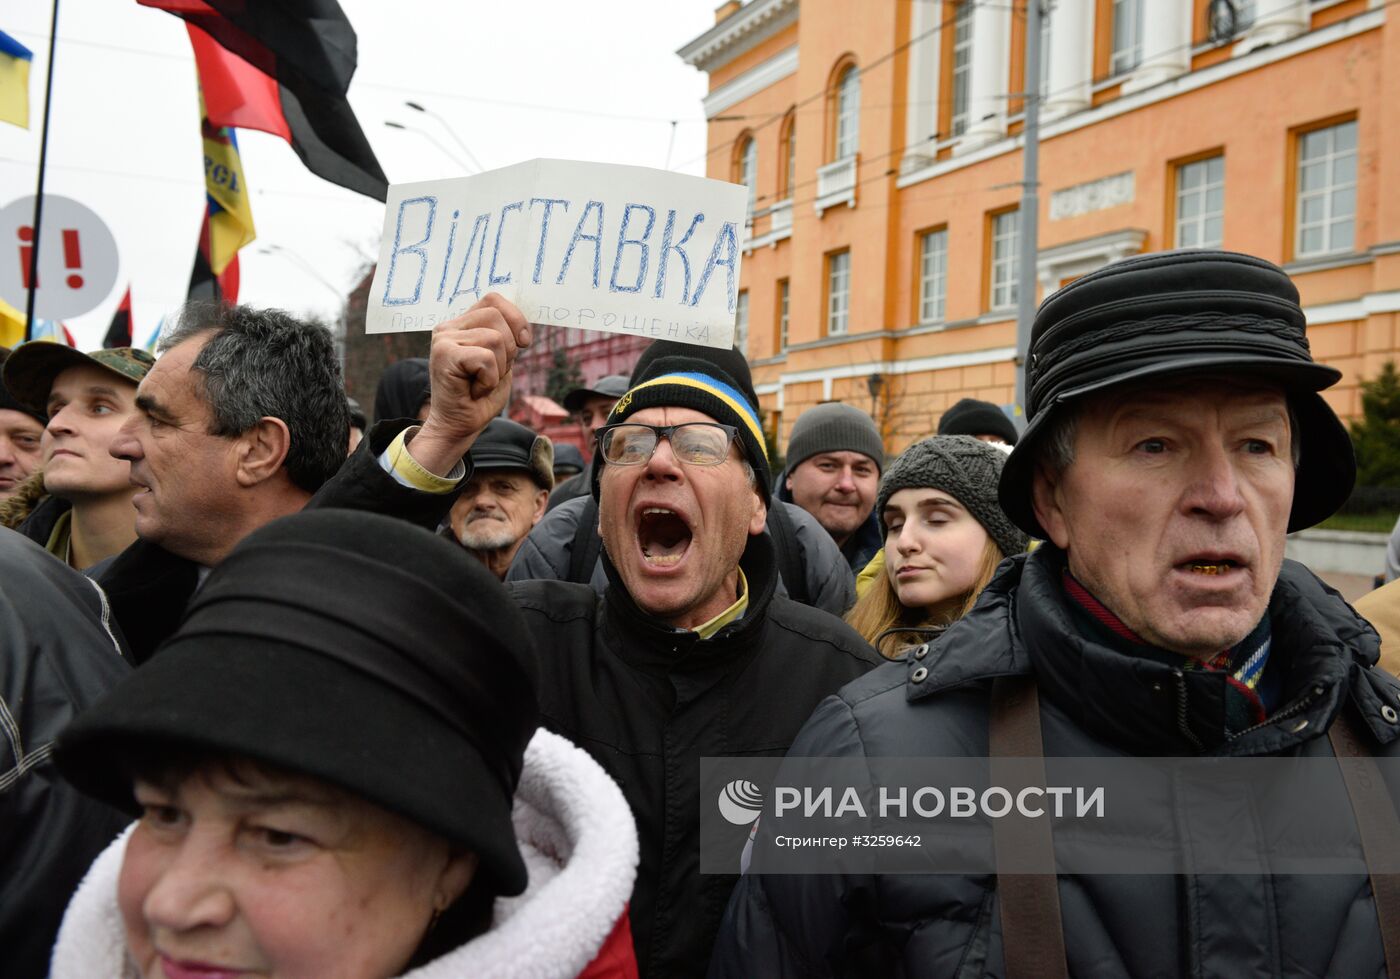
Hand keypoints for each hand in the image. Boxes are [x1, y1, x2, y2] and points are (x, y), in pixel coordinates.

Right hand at [410, 294, 531, 475]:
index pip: (494, 299)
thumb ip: (506, 336)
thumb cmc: (479, 396)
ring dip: (498, 368)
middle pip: (497, 316)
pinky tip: (475, 389)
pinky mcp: (444, 354)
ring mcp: (443, 339)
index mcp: (461, 324)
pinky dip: (489, 379)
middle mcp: (448, 327)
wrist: (459, 426)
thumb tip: (523, 323)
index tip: (523, 342)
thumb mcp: (501, 359)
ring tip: (481, 382)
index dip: (515, 318)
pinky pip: (486, 358)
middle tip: (491, 373)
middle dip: (509, 349)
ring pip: (495, 339)